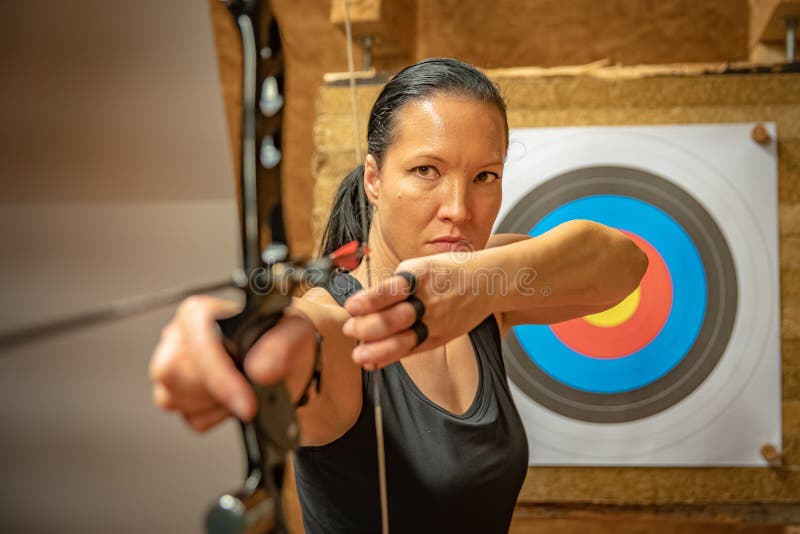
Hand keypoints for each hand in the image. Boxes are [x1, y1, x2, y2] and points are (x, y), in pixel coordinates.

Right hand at [149, 295, 317, 432]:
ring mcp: (173, 368)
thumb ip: (281, 344)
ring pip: (176, 399)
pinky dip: (219, 416)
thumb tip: (259, 369)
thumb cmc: (285, 338)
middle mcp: (179, 337)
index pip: (196, 341)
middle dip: (217, 391)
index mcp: (199, 312)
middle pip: (174, 372)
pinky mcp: (178, 397)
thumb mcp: (295, 332)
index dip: (219, 375)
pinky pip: (192, 418)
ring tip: (246, 389)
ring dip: (219, 404)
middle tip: (253, 393)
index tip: (247, 402)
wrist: (290, 362)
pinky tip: (235, 399)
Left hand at [342, 253, 489, 368]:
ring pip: (404, 339)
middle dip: (368, 327)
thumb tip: (364, 303)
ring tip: (358, 355)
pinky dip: (391, 357)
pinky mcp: (440, 337)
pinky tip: (373, 361)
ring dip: (378, 349)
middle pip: (395, 318)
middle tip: (349, 330)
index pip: (391, 290)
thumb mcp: (420, 266)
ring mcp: (435, 321)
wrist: (487, 282)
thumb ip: (395, 284)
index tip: (351, 307)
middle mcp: (428, 300)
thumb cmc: (446, 271)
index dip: (370, 300)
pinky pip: (413, 349)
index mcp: (420, 275)